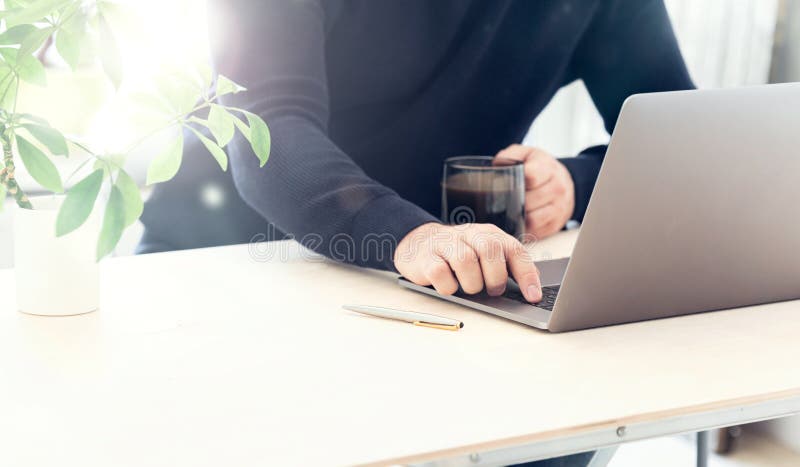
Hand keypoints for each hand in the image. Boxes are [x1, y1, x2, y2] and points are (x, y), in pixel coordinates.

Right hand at [394, 222, 542, 301]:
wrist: (418, 243)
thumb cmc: (458, 253)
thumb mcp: (486, 254)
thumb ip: (508, 266)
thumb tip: (532, 288)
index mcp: (489, 234)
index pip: (514, 250)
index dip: (526, 275)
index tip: (533, 297)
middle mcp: (469, 234)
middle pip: (490, 250)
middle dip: (495, 277)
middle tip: (493, 290)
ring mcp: (446, 244)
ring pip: (465, 261)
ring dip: (471, 283)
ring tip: (469, 287)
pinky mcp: (426, 257)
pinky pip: (440, 273)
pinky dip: (448, 286)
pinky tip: (449, 285)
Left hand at [494, 145, 574, 238]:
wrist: (563, 180)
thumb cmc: (540, 168)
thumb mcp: (526, 154)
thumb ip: (509, 156)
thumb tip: (494, 167)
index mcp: (547, 168)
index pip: (530, 177)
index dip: (514, 182)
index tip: (505, 184)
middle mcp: (557, 188)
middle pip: (528, 201)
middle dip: (512, 202)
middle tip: (502, 201)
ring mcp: (559, 208)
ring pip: (532, 219)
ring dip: (518, 217)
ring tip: (510, 211)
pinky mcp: (556, 224)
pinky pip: (536, 231)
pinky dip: (524, 228)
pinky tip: (518, 221)